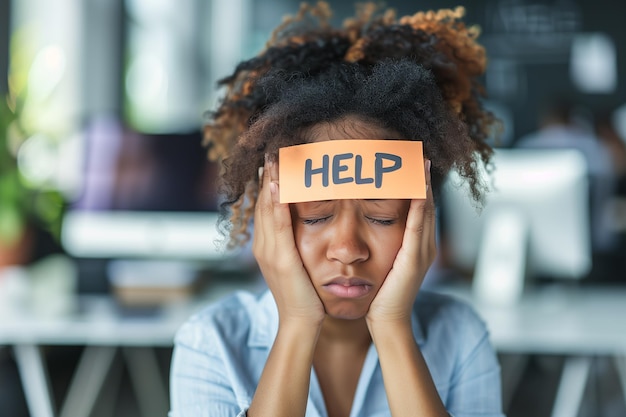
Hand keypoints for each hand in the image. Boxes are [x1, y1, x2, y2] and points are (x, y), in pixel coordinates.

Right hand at [253, 156, 325, 324]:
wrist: (300, 321)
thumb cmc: (304, 292)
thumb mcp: (297, 261)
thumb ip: (295, 240)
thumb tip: (303, 220)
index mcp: (267, 243)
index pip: (267, 203)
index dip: (270, 178)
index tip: (276, 155)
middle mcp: (263, 243)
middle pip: (263, 199)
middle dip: (268, 172)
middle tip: (273, 145)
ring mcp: (269, 250)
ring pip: (267, 207)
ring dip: (271, 179)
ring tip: (274, 154)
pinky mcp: (280, 258)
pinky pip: (277, 224)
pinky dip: (277, 202)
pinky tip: (280, 184)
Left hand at [367, 160, 436, 324]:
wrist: (387, 321)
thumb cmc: (380, 294)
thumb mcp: (383, 262)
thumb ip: (382, 243)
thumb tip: (367, 225)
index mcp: (417, 244)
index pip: (419, 206)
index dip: (416, 183)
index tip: (409, 161)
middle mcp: (425, 243)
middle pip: (426, 201)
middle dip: (421, 177)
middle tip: (416, 151)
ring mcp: (423, 250)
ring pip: (425, 208)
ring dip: (422, 184)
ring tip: (418, 160)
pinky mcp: (415, 258)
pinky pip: (418, 225)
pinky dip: (419, 204)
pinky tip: (417, 186)